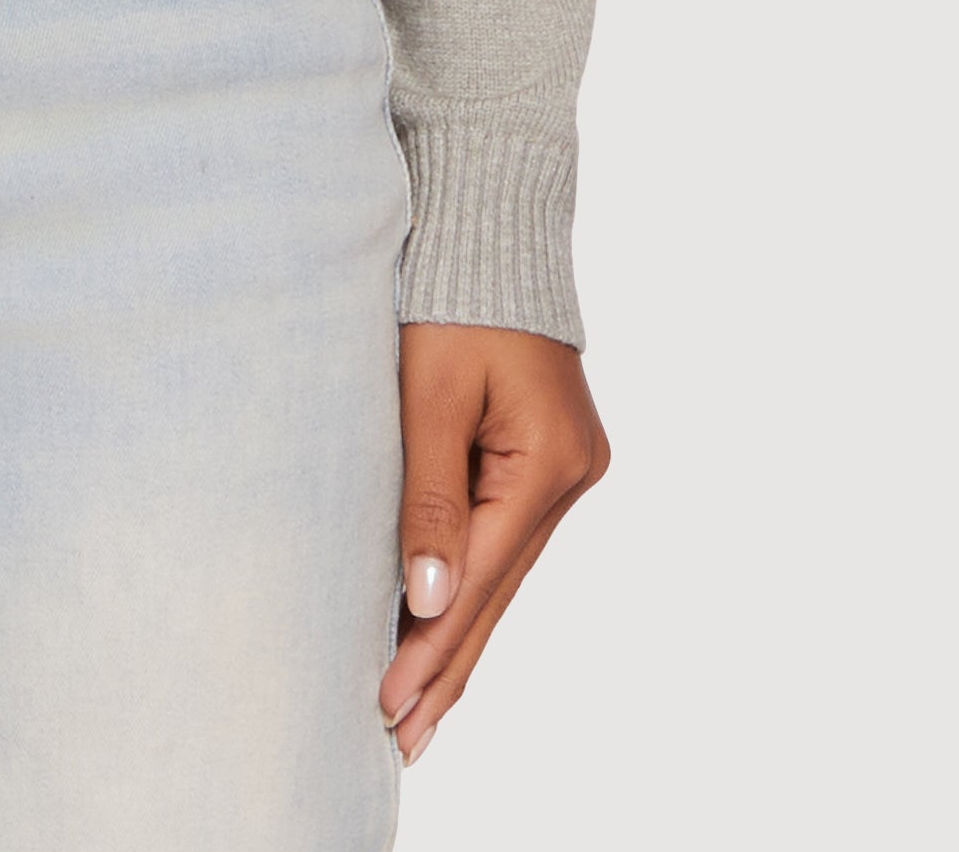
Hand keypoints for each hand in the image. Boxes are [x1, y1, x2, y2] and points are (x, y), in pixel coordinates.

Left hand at [379, 322, 607, 763]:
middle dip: (447, 665)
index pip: (479, 578)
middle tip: (403, 737)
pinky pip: (507, 539)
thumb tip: (425, 601)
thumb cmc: (451, 292)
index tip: (387, 705)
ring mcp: (568, 468)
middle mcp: (571, 474)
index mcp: (549, 462)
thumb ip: (429, 496)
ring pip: (505, 572)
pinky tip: (447, 627)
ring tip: (419, 709)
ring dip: (460, 635)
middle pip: (499, 589)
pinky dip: (474, 585)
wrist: (490, 220)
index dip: (430, 646)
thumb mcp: (430, 389)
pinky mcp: (549, 456)